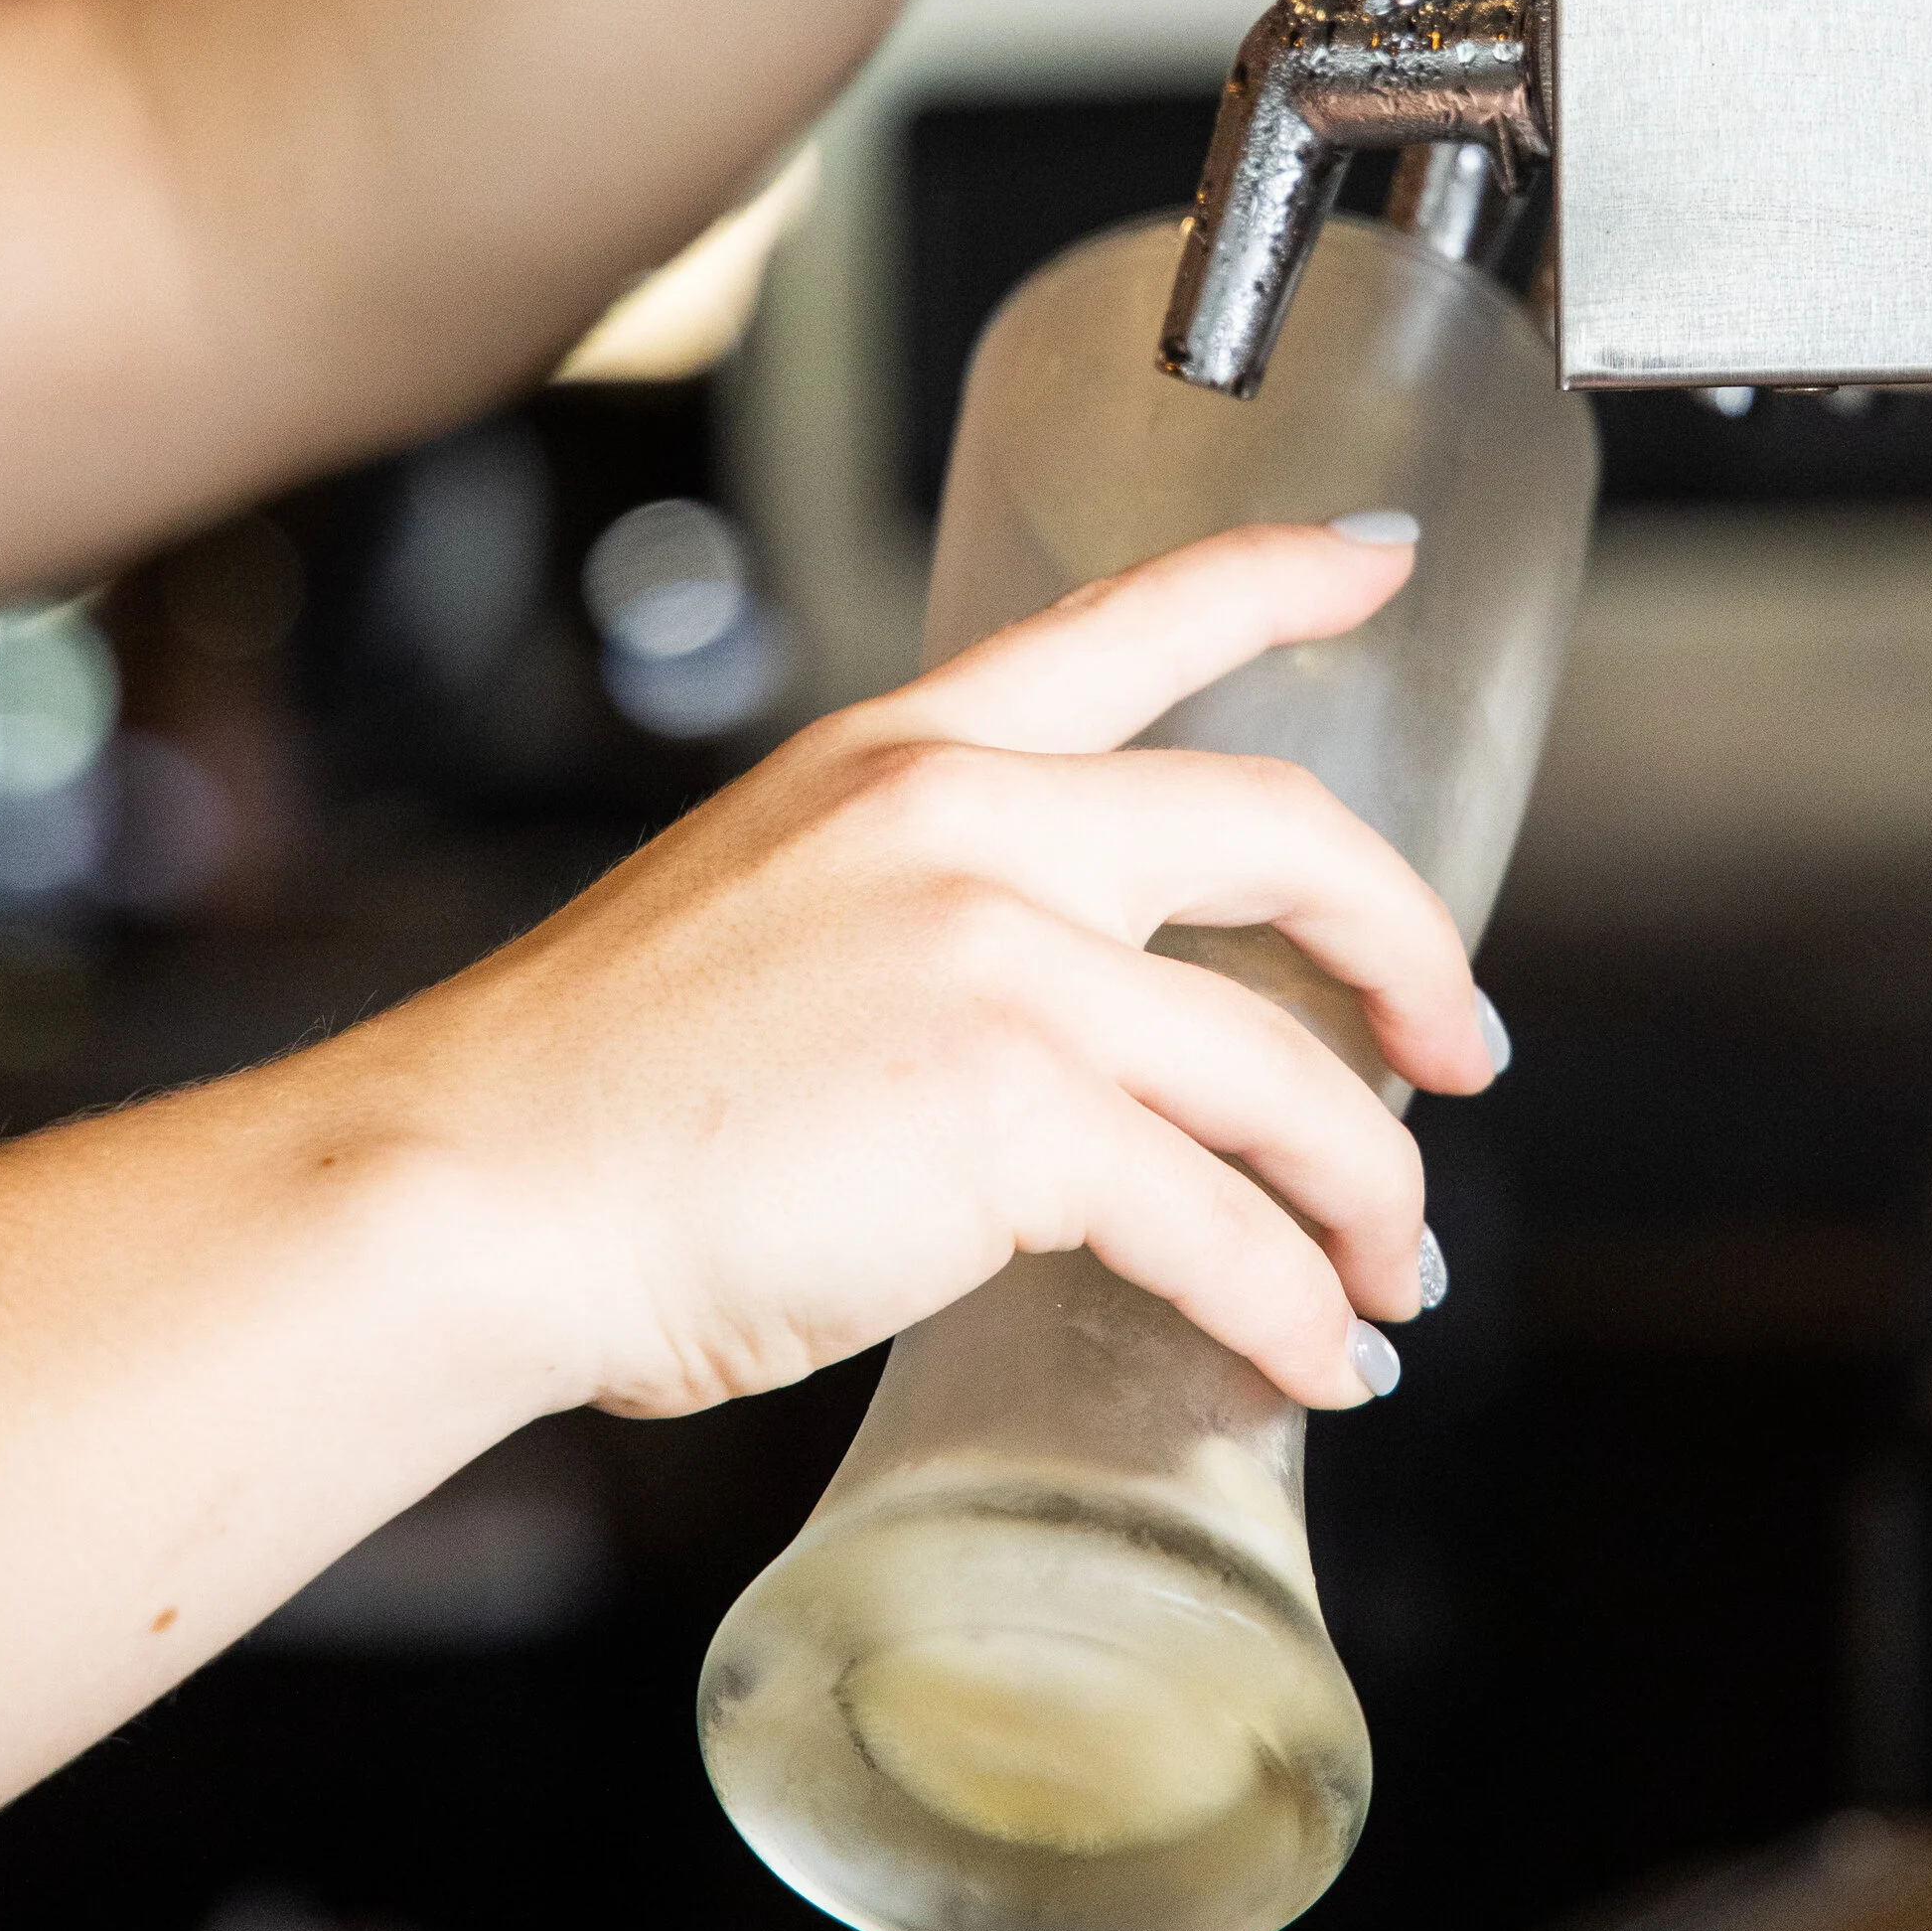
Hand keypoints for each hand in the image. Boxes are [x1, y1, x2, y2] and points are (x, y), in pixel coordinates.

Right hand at [403, 526, 1495, 1421]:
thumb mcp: (766, 905)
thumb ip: (925, 910)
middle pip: (1285, 841)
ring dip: (1368, 1196)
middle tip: (1458, 1053)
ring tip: (1390, 1284)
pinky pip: (1221, 1221)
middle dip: (1413, 954)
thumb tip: (1061, 1025)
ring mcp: (1003, 959)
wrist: (473, 1189)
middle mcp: (975, 821)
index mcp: (908, 752)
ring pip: (1281, 1072)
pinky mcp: (1011, 1114)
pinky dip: (1290, 1307)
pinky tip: (1307, 1358)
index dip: (1281, 581)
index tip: (1382, 572)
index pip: (1135, 620)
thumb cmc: (593, 1095)